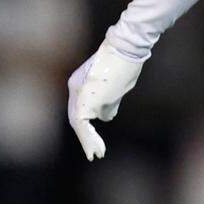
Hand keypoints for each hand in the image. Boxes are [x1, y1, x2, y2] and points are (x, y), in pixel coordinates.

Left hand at [66, 41, 144, 161]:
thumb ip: (107, 101)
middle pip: (78, 119)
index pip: (80, 110)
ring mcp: (80, 94)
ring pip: (80, 123)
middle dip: (86, 137)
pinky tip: (94, 148)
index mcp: (80, 85)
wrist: (126, 49)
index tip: (94, 142)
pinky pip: (83, 123)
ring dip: (88, 140)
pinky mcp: (87, 99)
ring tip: (97, 154)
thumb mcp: (116, 84)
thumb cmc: (124, 63)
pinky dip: (88, 137)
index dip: (85, 127)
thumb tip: (106, 117)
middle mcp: (76, 90)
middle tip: (95, 154)